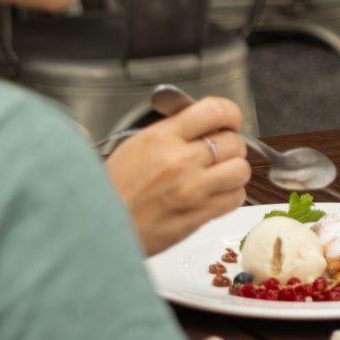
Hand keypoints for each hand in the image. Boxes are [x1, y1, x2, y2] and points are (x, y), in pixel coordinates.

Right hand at [105, 96, 251, 253]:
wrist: (98, 229)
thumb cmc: (112, 190)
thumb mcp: (133, 146)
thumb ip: (169, 130)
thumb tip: (198, 118)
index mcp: (162, 137)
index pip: (215, 110)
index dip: (230, 113)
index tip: (229, 120)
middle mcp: (180, 160)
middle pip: (234, 141)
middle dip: (231, 145)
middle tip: (218, 153)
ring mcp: (192, 189)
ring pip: (241, 169)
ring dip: (233, 171)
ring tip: (218, 175)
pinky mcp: (198, 215)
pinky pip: (235, 198)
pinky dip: (231, 195)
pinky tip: (215, 194)